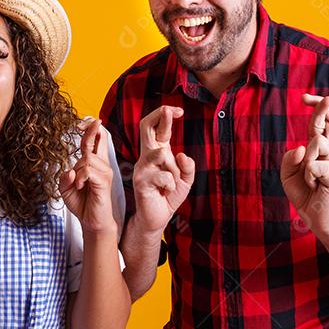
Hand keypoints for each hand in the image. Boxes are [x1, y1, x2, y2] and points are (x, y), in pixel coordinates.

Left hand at [60, 118, 115, 233]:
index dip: (90, 129)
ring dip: (78, 170)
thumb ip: (64, 177)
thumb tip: (69, 170)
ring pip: (87, 158)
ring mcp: (105, 172)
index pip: (95, 140)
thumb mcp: (66, 188)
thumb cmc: (82, 203)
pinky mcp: (104, 181)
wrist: (92, 221)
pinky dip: (80, 178)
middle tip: (79, 125)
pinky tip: (81, 186)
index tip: (82, 122)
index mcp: (93, 163)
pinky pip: (88, 171)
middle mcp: (102, 164)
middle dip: (89, 130)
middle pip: (98, 139)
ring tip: (78, 184)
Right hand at [132, 106, 194, 233]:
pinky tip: (165, 193)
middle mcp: (147, 156)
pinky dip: (171, 185)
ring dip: (174, 170)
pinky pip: (164, 176)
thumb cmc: (168, 196)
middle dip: (159, 116)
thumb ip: (187, 167)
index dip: (165, 115)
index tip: (178, 110)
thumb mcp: (185, 180)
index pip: (156, 128)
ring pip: (162, 154)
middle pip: (145, 127)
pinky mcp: (140, 181)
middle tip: (170, 110)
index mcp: (157, 152)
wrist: (157, 218)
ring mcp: (141, 167)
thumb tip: (182, 154)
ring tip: (172, 182)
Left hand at [280, 94, 328, 234]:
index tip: (305, 97)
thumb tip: (301, 147)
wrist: (317, 218)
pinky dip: (307, 176)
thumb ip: (289, 158)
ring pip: (317, 143)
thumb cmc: (304, 194)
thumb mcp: (288, 174)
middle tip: (319, 98)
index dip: (316, 107)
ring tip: (309, 178)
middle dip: (323, 107)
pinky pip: (314, 166)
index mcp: (321, 150)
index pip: (321, 123)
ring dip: (306, 160)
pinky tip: (312, 186)